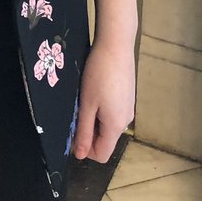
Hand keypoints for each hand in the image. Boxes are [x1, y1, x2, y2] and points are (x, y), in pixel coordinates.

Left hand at [71, 37, 134, 162]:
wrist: (117, 45)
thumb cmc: (99, 74)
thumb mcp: (87, 104)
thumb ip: (83, 131)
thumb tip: (80, 155)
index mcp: (116, 126)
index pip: (102, 154)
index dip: (85, 149)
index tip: (73, 131)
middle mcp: (126, 121)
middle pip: (106, 140)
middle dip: (88, 133)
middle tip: (76, 111)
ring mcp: (129, 108)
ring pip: (109, 125)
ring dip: (94, 119)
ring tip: (85, 98)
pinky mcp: (128, 96)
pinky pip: (114, 113)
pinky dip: (102, 109)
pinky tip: (95, 90)